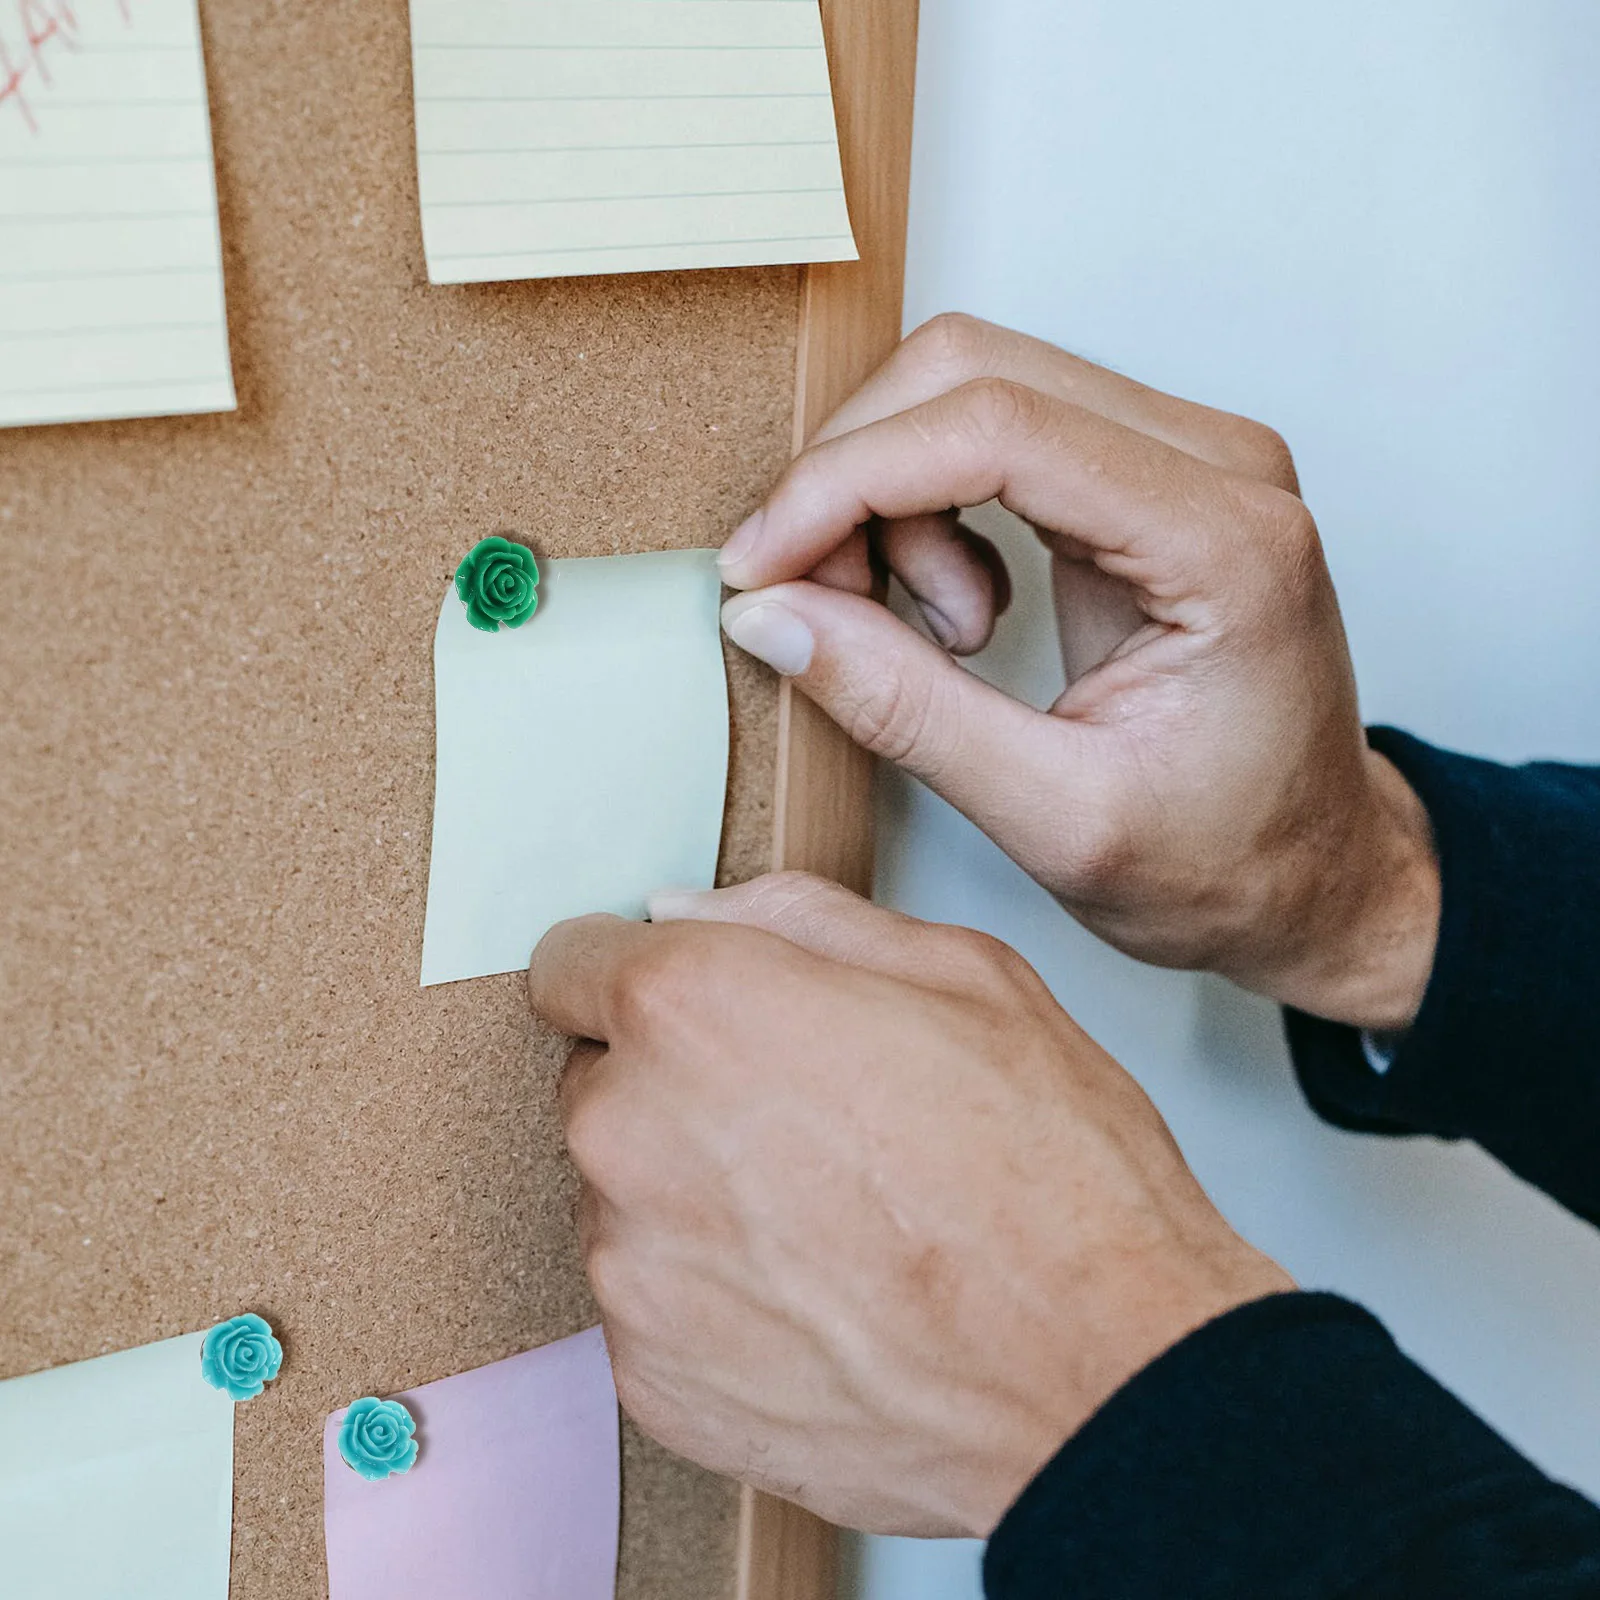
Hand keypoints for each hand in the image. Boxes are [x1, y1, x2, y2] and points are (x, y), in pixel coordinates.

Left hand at [527, 872, 1292, 1535]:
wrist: (1102, 1374)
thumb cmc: (1048, 1173)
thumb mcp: (959, 971)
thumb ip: (797, 918)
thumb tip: (691, 913)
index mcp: (690, 1008)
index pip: (567, 964)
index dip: (635, 975)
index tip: (684, 1006)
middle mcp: (628, 1133)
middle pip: (598, 1082)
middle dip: (674, 1086)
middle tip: (802, 1118)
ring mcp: (631, 1271)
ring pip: (624, 1198)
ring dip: (694, 1197)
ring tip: (827, 1221)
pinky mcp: (651, 1381)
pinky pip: (651, 1306)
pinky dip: (712, 1299)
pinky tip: (819, 1299)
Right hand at [718, 315, 1437, 1030]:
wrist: (1314, 875)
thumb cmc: (1225, 863)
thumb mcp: (1056, 820)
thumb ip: (906, 711)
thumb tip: (774, 615)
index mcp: (1224, 544)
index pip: (998, 427)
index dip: (847, 481)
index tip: (761, 565)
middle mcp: (1220, 464)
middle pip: (975, 371)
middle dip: (858, 478)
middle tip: (825, 605)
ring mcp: (1188, 456)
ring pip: (975, 388)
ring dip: (895, 500)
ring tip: (932, 638)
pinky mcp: (1148, 475)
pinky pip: (999, 433)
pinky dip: (931, 508)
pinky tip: (961, 615)